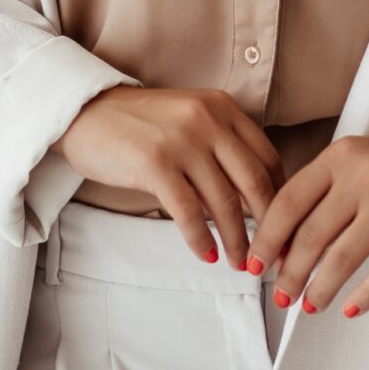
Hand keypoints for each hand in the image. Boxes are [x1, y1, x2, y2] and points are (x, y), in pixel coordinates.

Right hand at [51, 87, 281, 270]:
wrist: (85, 111)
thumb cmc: (136, 122)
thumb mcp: (188, 118)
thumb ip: (219, 144)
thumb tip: (251, 196)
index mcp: (221, 107)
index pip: (267, 158)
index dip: (280, 198)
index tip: (282, 226)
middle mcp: (207, 120)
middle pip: (254, 183)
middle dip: (268, 226)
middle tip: (268, 254)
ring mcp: (182, 141)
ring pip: (224, 203)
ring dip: (236, 240)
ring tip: (238, 262)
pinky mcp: (156, 164)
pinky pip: (189, 213)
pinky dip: (201, 239)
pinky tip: (206, 253)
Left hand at [250, 126, 368, 319]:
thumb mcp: (354, 161)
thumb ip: (322, 192)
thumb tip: (286, 243)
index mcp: (340, 157)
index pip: (290, 201)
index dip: (268, 238)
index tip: (255, 262)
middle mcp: (363, 177)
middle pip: (311, 234)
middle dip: (290, 273)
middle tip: (280, 294)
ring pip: (342, 258)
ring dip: (320, 289)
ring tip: (309, 305)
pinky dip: (364, 296)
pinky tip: (349, 308)